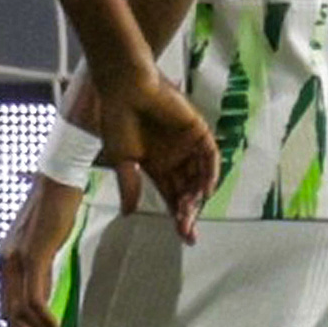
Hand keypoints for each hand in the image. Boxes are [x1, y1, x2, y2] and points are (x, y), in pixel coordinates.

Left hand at [0, 172, 86, 326]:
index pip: (6, 305)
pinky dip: (46, 318)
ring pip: (21, 310)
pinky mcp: (33, 255)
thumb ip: (40, 268)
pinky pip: (35, 297)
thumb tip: (45, 294)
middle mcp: (5, 262)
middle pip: (8, 314)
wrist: (59, 180)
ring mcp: (17, 259)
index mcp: (5, 260)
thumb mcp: (43, 244)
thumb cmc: (55, 208)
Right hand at [89, 67, 214, 224]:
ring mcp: (187, 145)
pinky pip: (209, 155)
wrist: (125, 89)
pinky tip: (205, 190)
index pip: (173, 196)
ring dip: (198, 195)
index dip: (178, 216)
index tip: (184, 237)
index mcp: (157, 166)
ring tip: (191, 213)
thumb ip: (130, 185)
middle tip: (187, 231)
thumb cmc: (117, 121)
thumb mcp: (122, 159)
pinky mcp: (197, 130)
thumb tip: (128, 214)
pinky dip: (210, 172)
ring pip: (200, 176)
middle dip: (189, 212)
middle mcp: (175, 158)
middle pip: (188, 191)